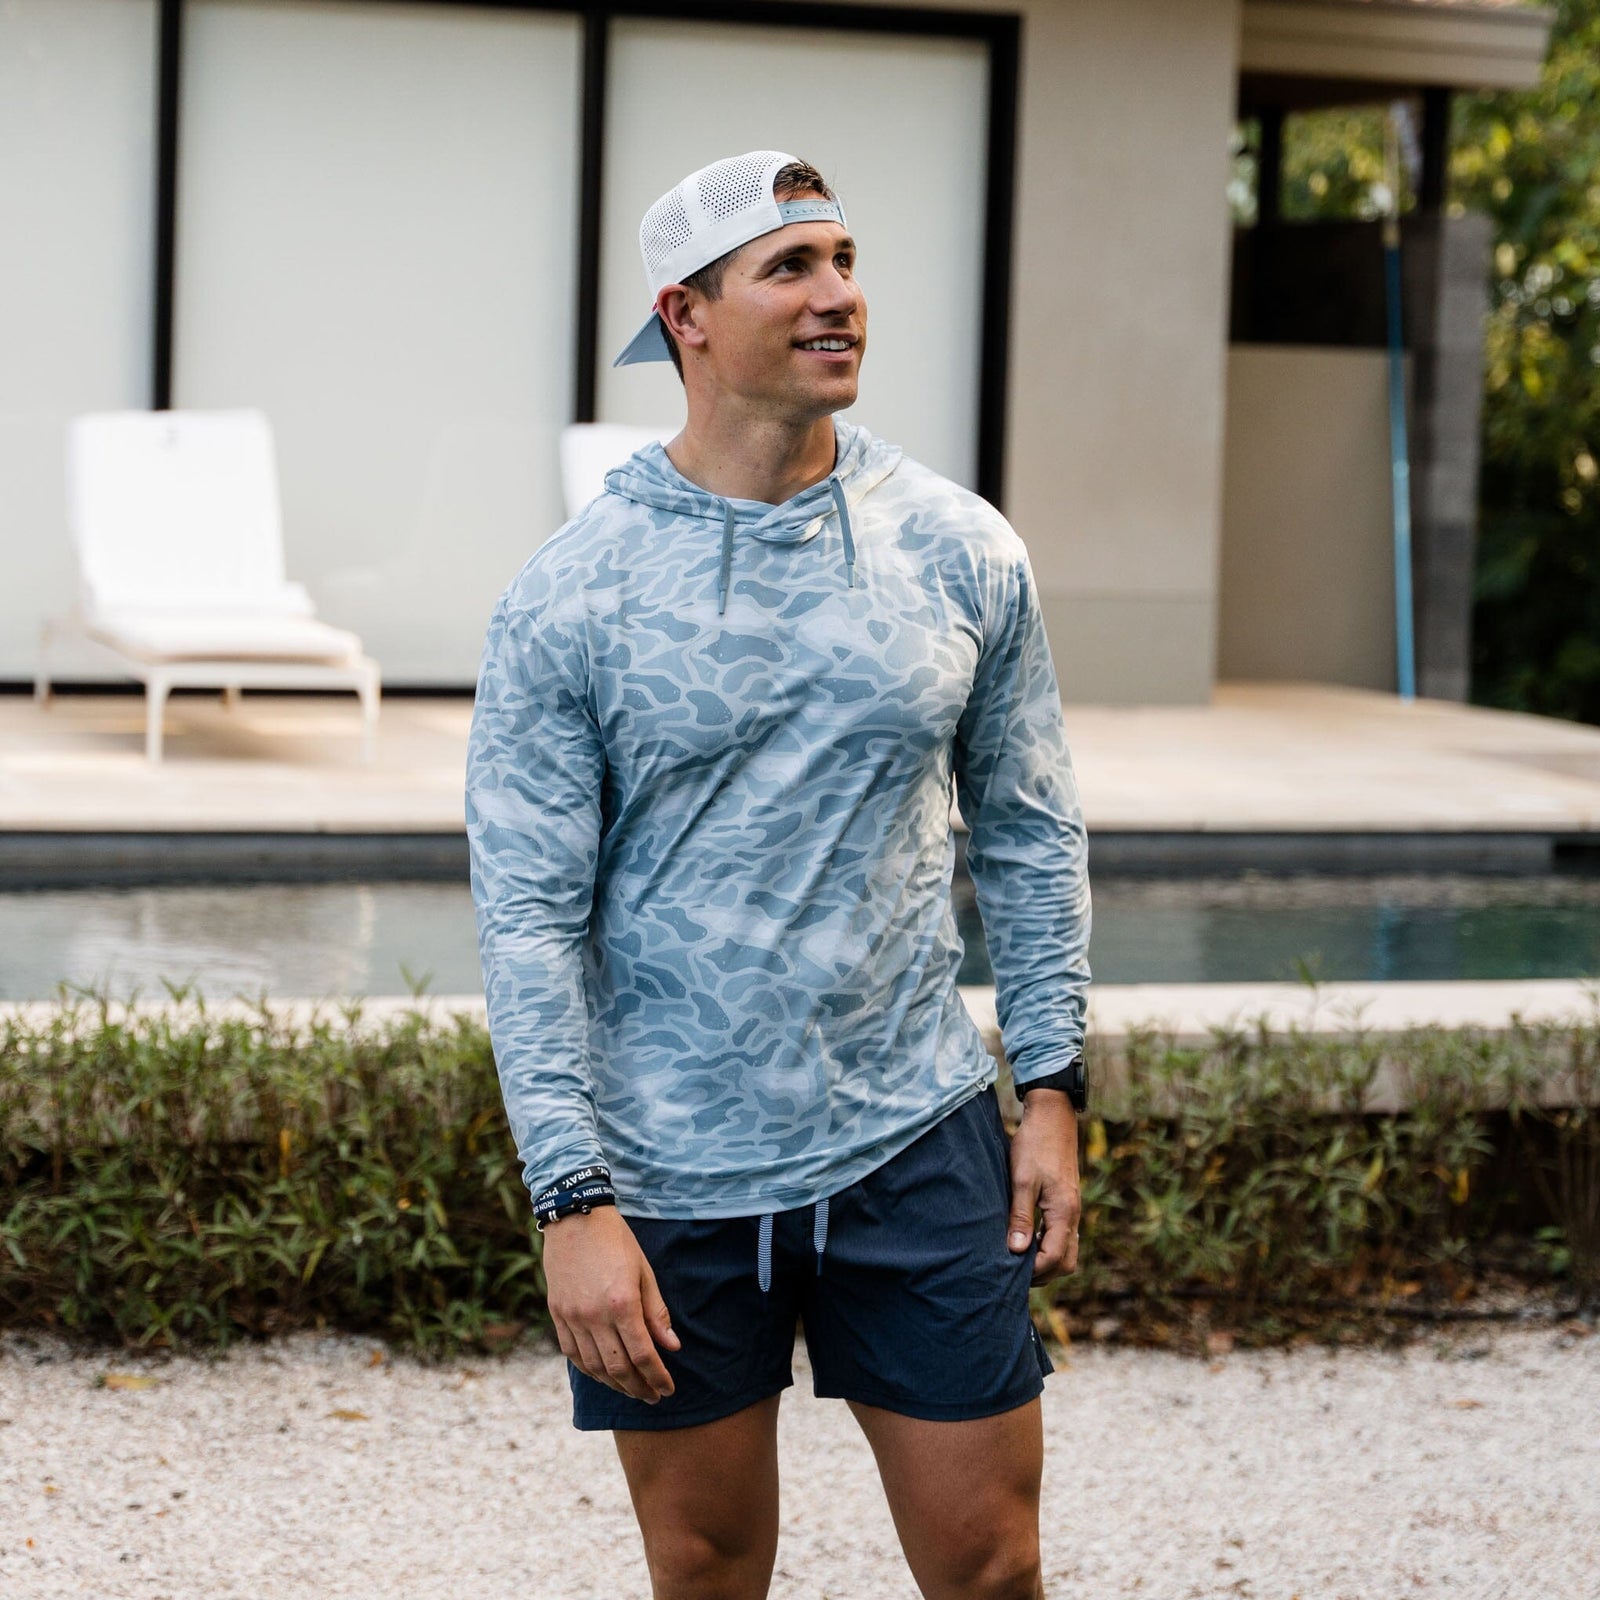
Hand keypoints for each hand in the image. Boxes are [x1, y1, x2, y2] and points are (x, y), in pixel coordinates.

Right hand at [541, 1206, 680, 1401]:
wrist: (576, 1218)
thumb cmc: (616, 1241)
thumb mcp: (644, 1271)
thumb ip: (656, 1312)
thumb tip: (672, 1346)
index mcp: (622, 1303)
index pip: (643, 1355)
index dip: (657, 1377)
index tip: (668, 1389)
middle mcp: (595, 1316)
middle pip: (618, 1368)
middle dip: (639, 1388)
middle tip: (652, 1396)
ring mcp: (572, 1317)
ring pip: (594, 1367)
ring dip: (615, 1384)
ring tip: (631, 1389)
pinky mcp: (557, 1314)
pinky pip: (572, 1353)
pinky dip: (589, 1369)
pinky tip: (602, 1374)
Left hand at [1006, 1089, 1081, 1283]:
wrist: (1052, 1118)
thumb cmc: (1034, 1146)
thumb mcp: (1021, 1180)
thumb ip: (1020, 1216)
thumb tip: (1016, 1251)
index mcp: (1064, 1212)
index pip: (1054, 1258)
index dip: (1033, 1271)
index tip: (1010, 1273)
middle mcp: (1073, 1215)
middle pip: (1066, 1262)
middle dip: (1043, 1273)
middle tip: (1014, 1273)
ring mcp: (1072, 1209)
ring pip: (1068, 1251)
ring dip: (1047, 1261)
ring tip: (1020, 1260)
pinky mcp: (1067, 1202)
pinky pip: (1064, 1236)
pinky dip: (1049, 1246)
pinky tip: (1029, 1241)